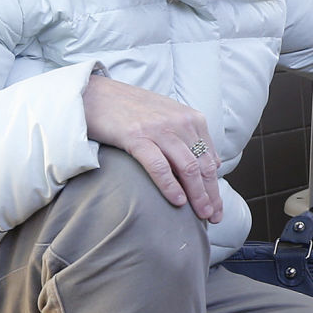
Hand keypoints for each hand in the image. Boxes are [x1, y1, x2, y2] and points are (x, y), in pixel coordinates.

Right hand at [82, 74, 224, 223]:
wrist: (96, 94)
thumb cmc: (131, 110)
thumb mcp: (169, 118)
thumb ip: (190, 138)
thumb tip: (212, 164)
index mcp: (192, 119)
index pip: (211, 159)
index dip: (216, 186)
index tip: (217, 206)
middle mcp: (181, 122)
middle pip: (203, 165)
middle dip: (211, 195)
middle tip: (214, 217)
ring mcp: (159, 129)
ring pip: (188, 167)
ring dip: (197, 195)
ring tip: (201, 214)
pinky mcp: (136, 136)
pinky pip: (159, 166)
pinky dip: (170, 186)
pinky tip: (177, 201)